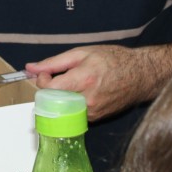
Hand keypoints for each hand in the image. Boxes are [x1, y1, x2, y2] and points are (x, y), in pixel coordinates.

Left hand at [25, 43, 171, 120]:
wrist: (142, 75)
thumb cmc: (114, 60)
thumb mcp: (82, 53)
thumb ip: (54, 62)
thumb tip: (30, 67)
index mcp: (84, 79)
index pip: (49, 88)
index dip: (42, 80)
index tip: (46, 73)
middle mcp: (88, 99)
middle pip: (53, 100)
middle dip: (50, 88)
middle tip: (59, 77)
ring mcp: (93, 112)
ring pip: (62, 107)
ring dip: (60, 96)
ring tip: (73, 83)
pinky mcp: (96, 119)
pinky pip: (73, 112)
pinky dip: (71, 103)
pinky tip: (81, 92)